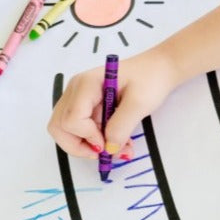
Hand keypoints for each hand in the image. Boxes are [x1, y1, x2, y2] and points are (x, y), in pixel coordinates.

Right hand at [47, 48, 177, 158]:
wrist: (159, 68)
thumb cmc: (151, 78)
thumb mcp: (140, 103)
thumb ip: (121, 127)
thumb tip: (108, 148)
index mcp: (86, 84)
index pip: (71, 119)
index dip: (88, 137)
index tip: (110, 143)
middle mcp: (76, 90)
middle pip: (60, 127)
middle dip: (80, 146)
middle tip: (105, 152)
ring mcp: (79, 97)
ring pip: (68, 131)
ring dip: (88, 145)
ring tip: (117, 147)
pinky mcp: (86, 105)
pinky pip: (80, 128)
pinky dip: (94, 140)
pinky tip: (116, 140)